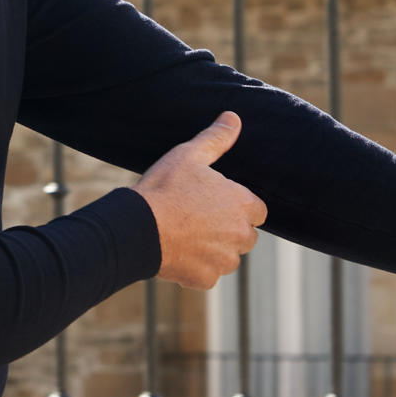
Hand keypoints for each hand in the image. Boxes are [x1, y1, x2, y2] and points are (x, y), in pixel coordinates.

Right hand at [134, 111, 266, 288]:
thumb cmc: (164, 188)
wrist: (137, 226)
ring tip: (185, 235)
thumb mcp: (189, 156)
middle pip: (245, 236)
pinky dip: (195, 268)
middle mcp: (240, 235)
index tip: (216, 203)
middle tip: (198, 219)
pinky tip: (176, 253)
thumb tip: (233, 117)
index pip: (258, 211)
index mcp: (242, 204)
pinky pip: (207, 275)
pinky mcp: (206, 279)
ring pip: (227, 258)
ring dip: (213, 251)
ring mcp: (224, 260)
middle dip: (228, 231)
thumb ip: (216, 138)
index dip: (238, 206)